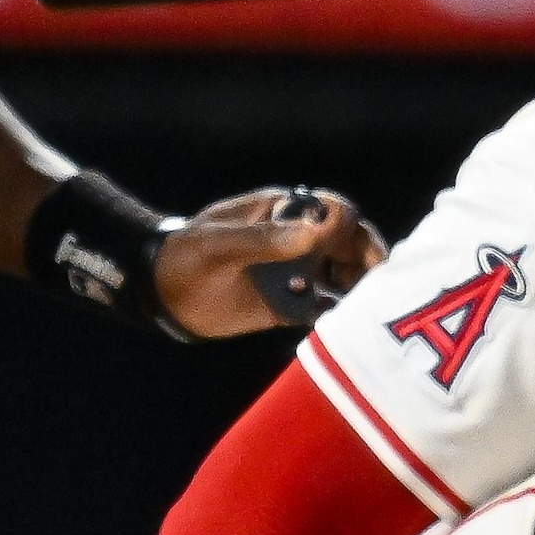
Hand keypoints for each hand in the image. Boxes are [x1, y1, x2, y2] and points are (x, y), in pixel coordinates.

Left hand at [156, 189, 375, 338]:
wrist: (158, 294)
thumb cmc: (185, 256)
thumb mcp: (218, 244)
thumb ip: (264, 239)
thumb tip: (314, 232)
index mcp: (284, 214)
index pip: (333, 211)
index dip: (349, 227)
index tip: (355, 246)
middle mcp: (298, 242)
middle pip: (349, 244)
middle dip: (366, 260)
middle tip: (377, 281)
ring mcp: (296, 274)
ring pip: (343, 277)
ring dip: (356, 288)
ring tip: (360, 304)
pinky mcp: (289, 306)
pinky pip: (322, 309)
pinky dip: (334, 315)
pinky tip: (337, 322)